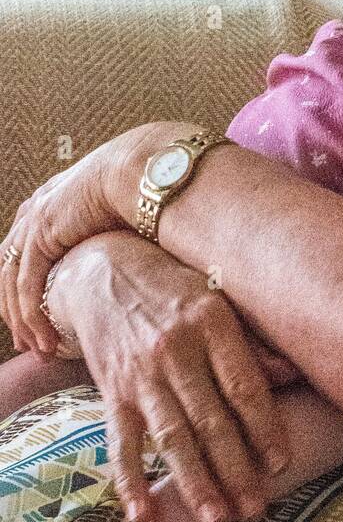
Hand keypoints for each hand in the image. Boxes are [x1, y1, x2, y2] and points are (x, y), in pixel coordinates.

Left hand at [0, 122, 176, 356]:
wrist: (148, 172)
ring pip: (13, 283)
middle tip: (30, 343)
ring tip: (40, 350)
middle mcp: (36, 211)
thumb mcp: (125, 217)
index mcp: (53, 202)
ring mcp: (35, 222)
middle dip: (16, 310)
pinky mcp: (42, 235)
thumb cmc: (150, 189)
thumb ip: (117, 238)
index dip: (27, 288)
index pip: (25, 253)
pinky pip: (26, 287)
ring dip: (23, 321)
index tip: (37, 318)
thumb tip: (143, 261)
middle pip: (11, 270)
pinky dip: (32, 317)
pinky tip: (44, 341)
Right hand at [48, 231, 288, 521]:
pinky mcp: (111, 390)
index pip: (244, 386)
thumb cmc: (174, 287)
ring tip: (217, 519)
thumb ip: (252, 341)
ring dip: (195, 482)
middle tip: (256, 509)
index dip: (264, 428)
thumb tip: (292, 374)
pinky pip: (121, 441)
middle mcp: (176, 349)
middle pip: (210, 419)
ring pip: (172, 436)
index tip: (280, 463)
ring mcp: (140, 373)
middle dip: (235, 469)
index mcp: (211, 323)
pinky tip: (142, 513)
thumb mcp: (219, 298)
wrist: (101, 268)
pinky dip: (130, 479)